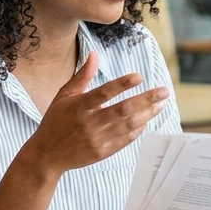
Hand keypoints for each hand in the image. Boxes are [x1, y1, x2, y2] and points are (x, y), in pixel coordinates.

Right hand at [24, 51, 169, 174]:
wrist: (46, 155)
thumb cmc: (55, 121)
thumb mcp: (64, 96)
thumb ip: (82, 76)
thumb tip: (94, 54)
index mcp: (79, 106)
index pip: (104, 93)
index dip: (122, 84)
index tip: (139, 76)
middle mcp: (89, 122)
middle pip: (124, 109)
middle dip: (147, 99)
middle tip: (164, 91)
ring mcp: (97, 139)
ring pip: (129, 125)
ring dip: (148, 113)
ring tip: (161, 103)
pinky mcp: (103, 152)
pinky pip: (126, 139)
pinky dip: (138, 129)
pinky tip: (147, 119)